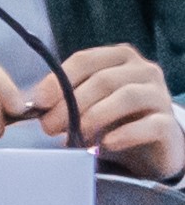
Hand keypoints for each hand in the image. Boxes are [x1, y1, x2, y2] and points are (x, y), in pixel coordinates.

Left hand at [29, 44, 184, 179]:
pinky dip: (122, 135)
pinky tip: (103, 145)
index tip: (38, 102)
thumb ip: (65, 97)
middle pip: (103, 80)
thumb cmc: (113, 118)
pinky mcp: (170, 124)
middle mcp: (143, 70)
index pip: (84, 60)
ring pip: (126, 97)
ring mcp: (159, 95)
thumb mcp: (87, 102)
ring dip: (94, 117)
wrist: (150, 147)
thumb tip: (35, 103)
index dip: (58, 80)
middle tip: (49, 127)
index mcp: (119, 57)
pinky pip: (148, 125)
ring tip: (75, 136)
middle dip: (71, 104)